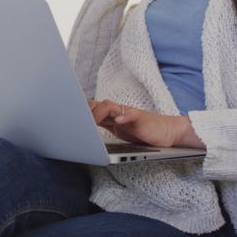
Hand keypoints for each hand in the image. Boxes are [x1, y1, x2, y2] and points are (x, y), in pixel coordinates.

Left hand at [88, 100, 204, 148]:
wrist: (167, 132)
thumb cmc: (143, 132)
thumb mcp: (120, 131)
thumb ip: (106, 127)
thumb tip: (87, 131)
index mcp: (113, 116)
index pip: (94, 108)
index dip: (82, 110)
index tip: (70, 116)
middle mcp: (118, 112)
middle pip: (98, 104)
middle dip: (87, 110)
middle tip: (77, 120)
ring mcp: (128, 114)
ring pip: (110, 106)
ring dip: (99, 112)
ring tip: (92, 121)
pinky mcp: (140, 118)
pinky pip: (131, 114)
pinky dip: (124, 117)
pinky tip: (119, 121)